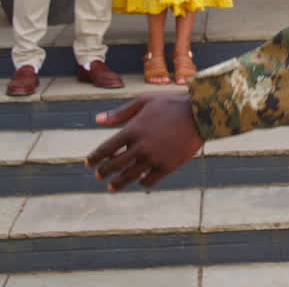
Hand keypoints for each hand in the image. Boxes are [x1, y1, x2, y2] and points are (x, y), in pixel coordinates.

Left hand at [85, 92, 204, 190]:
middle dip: (104, 171)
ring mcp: (154, 158)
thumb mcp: (144, 102)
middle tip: (98, 175)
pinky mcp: (168, 166)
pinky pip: (150, 180)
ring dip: (119, 182)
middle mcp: (141, 146)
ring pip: (130, 175)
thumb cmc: (171, 103)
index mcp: (133, 129)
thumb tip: (97, 119)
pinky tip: (139, 181)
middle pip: (116, 164)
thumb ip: (120, 113)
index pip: (107, 148)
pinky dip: (142, 181)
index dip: (95, 157)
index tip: (88, 163)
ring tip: (111, 187)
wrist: (200, 112)